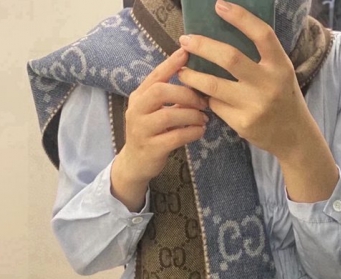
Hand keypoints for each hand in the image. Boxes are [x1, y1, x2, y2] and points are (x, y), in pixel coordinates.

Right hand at [118, 47, 208, 183]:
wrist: (136, 163)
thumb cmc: (151, 133)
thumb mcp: (155, 111)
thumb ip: (169, 97)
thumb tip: (196, 79)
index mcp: (138, 97)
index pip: (155, 75)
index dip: (171, 63)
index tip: (187, 53)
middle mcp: (136, 111)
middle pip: (161, 92)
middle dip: (186, 94)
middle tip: (204, 102)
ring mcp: (142, 130)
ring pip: (169, 115)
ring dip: (191, 115)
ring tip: (204, 119)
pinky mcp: (151, 148)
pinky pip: (175, 137)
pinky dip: (191, 132)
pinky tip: (200, 131)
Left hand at [177, 0, 313, 159]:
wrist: (293, 136)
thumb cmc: (283, 99)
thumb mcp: (281, 74)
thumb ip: (261, 58)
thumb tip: (223, 35)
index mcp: (280, 66)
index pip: (261, 34)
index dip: (240, 18)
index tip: (218, 6)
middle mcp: (269, 84)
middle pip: (230, 58)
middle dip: (202, 46)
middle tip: (185, 40)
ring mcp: (255, 105)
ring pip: (214, 85)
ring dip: (192, 76)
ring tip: (181, 71)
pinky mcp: (243, 124)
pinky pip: (216, 106)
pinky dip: (207, 99)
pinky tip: (202, 96)